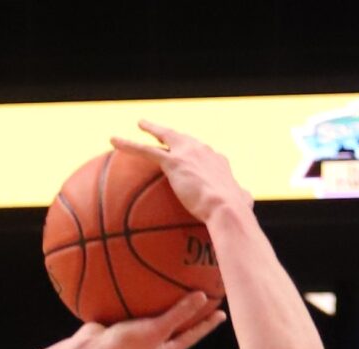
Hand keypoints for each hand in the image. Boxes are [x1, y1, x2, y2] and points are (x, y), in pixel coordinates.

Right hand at [75, 294, 226, 348]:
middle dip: (192, 314)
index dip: (207, 324)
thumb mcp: (156, 328)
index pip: (191, 336)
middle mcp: (153, 346)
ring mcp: (138, 337)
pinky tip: (148, 281)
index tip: (222, 313)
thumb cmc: (124, 344)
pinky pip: (141, 309)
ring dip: (170, 304)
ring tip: (181, 287)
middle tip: (208, 298)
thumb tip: (202, 296)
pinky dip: (147, 297)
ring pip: (159, 317)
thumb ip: (179, 313)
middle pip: (178, 327)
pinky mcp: (124, 326)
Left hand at [118, 122, 248, 225]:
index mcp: (218, 162)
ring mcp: (188, 154)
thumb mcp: (242, 204)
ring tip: (140, 124)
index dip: (195, 155)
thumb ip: (241, 200)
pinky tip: (113, 141)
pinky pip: (145, 151)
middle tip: (160, 129)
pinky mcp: (174, 161)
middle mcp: (203, 151)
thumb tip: (246, 207)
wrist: (227, 210)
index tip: (190, 157)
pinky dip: (128, 145)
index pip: (203, 155)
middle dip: (171, 133)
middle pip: (183, 138)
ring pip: (164, 137)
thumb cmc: (235, 214)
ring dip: (151, 129)